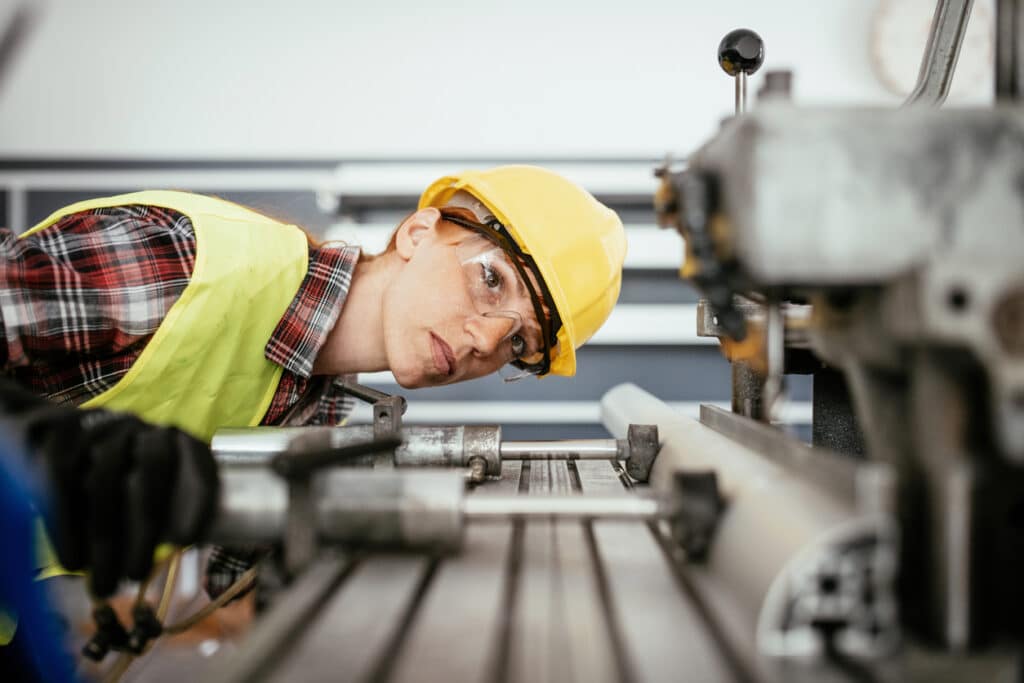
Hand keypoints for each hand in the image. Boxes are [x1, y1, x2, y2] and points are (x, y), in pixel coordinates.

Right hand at [0, 379, 218, 596]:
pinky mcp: (60, 437)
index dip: (198, 493)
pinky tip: (73, 563)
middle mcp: (137, 427)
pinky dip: (68, 529)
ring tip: (104, 585)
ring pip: (104, 483)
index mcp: (166, 437)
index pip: (193, 454)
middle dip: (144, 530)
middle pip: (150, 472)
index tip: (187, 540)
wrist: (47, 435)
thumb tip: (179, 548)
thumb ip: (160, 507)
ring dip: (105, 540)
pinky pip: (64, 483)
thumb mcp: (138, 483)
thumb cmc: (107, 474)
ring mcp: (99, 429)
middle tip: (136, 576)